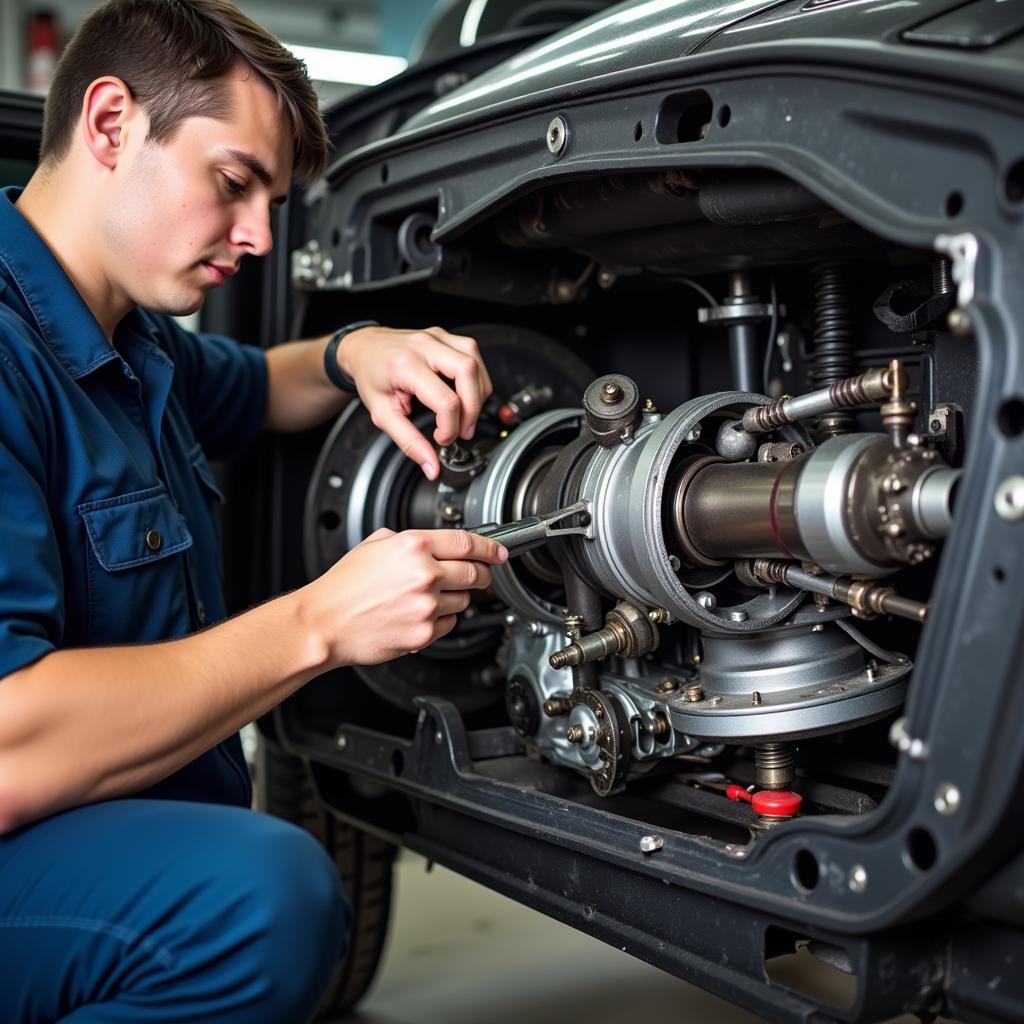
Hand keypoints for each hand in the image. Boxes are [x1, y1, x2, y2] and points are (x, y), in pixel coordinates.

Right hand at [298, 528, 507, 666]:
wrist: (326, 623)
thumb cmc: (345, 586)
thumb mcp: (375, 544)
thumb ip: (409, 540)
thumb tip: (438, 544)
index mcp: (413, 546)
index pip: (468, 542)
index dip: (490, 548)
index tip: (498, 552)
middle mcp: (424, 574)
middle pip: (476, 573)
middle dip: (482, 574)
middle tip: (479, 575)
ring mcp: (426, 605)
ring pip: (464, 600)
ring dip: (456, 598)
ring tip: (428, 598)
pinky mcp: (424, 632)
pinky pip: (450, 624)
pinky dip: (442, 620)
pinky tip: (420, 614)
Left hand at [335, 325, 491, 479]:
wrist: (363, 349)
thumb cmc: (370, 377)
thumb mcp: (383, 415)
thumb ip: (409, 442)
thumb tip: (431, 466)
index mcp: (405, 366)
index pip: (445, 400)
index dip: (450, 427)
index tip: (442, 438)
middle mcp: (423, 346)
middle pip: (468, 372)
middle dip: (472, 408)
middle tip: (463, 429)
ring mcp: (436, 336)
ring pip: (474, 361)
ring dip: (478, 392)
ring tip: (465, 412)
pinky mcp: (444, 336)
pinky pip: (471, 354)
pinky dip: (474, 377)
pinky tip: (465, 391)